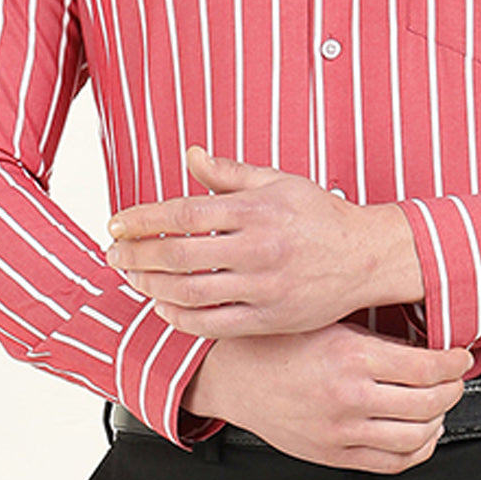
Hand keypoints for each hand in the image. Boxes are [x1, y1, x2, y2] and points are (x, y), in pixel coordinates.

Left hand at [106, 146, 423, 336]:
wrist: (366, 256)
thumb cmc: (321, 215)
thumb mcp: (278, 181)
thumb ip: (229, 172)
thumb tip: (191, 154)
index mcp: (256, 210)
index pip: (185, 212)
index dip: (144, 218)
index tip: (118, 222)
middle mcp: (258, 249)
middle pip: (180, 255)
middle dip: (137, 254)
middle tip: (114, 252)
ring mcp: (263, 287)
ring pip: (190, 293)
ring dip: (151, 286)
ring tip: (132, 277)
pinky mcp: (268, 318)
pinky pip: (213, 325)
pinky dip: (180, 317)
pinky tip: (164, 305)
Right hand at [183, 322, 472, 473]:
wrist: (233, 374)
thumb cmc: (275, 342)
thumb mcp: (326, 319)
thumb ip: (373, 331)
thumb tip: (420, 336)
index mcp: (351, 356)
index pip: (427, 367)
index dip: (454, 362)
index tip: (460, 356)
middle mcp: (349, 397)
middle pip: (429, 403)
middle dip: (453, 389)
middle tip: (456, 377)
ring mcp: (342, 432)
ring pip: (416, 437)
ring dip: (440, 419)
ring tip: (440, 403)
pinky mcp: (334, 455)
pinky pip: (391, 463)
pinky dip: (417, 450)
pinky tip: (421, 433)